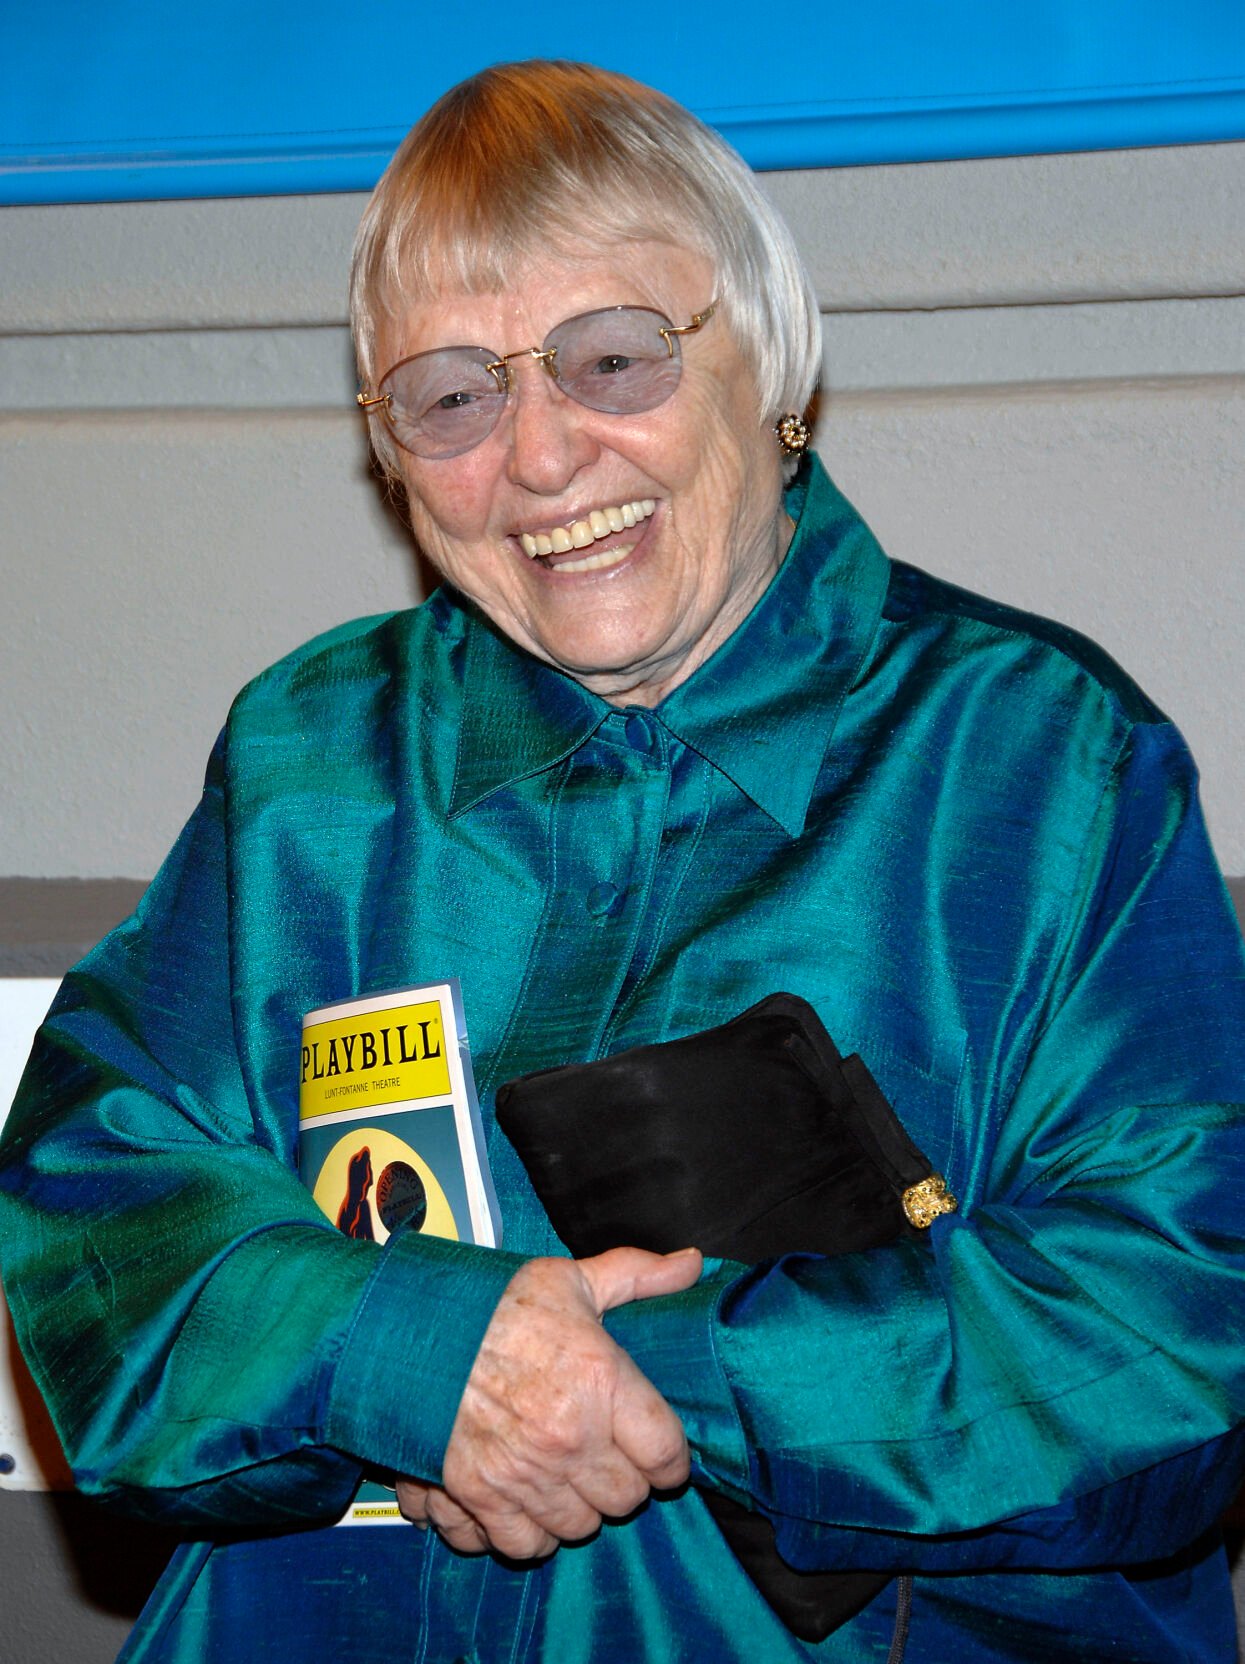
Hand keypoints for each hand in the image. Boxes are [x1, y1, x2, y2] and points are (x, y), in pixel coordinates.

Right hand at [396, 1246, 701, 1558]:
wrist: (403, 1329)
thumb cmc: (491, 1304)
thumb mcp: (569, 1279)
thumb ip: (636, 1275)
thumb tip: (692, 1263)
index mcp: (600, 1382)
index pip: (667, 1454)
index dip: (669, 1456)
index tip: (657, 1450)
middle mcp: (567, 1439)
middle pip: (626, 1500)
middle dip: (620, 1479)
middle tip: (602, 1453)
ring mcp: (522, 1475)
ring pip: (577, 1527)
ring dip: (575, 1505)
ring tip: (561, 1473)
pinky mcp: (476, 1499)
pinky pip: (520, 1544)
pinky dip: (523, 1527)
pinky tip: (520, 1496)